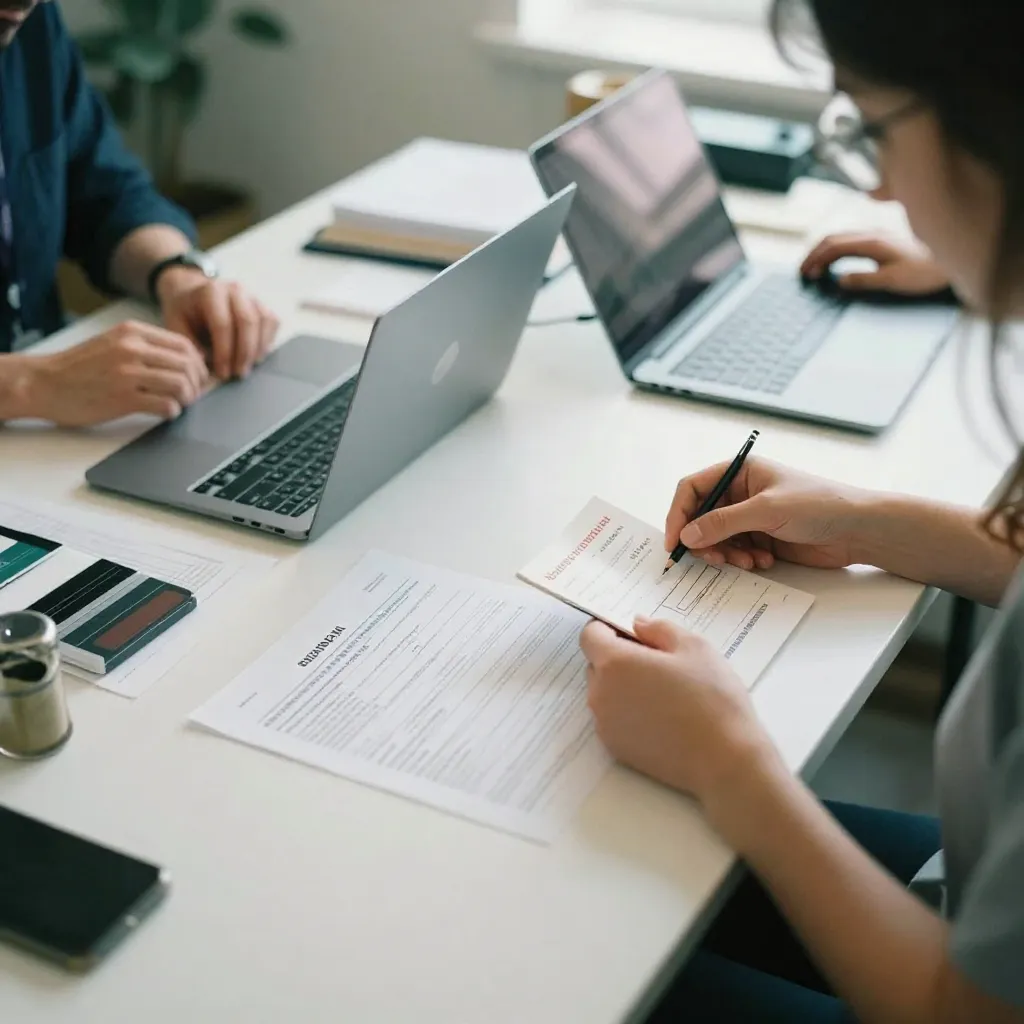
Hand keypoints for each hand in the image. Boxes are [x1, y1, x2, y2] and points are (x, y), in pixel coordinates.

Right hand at [22, 321, 208, 425]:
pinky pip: (165, 405)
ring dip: (187, 398)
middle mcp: (131, 349)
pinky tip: (166, 412)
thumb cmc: (79, 367)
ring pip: (181, 385)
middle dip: (197, 383)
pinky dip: (172, 411)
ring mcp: (127, 374)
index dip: (198, 364)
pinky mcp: (123, 398)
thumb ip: (145, 347)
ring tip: (179, 403)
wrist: (44, 383)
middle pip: (187, 365)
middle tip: (193, 394)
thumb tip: (185, 360)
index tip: (199, 376)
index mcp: (132, 332)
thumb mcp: (113, 342)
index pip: (184, 345)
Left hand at [158, 270, 279, 380]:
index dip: (224, 352)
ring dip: (258, 349)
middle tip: (238, 374)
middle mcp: (234, 289)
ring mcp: (251, 294)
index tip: (222, 373)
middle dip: (244, 352)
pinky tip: (256, 356)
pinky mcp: (262, 303)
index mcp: (210, 291)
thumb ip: (189, 345)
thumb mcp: (177, 326)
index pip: (222, 324)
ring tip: (247, 367)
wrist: (193, 294)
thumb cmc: (185, 313)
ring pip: (264, 322)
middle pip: (247, 321)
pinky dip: (268, 341)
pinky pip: (273, 322)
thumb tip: (206, 366)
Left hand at [581, 617, 775, 803]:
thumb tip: (638, 625)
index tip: (633, 633)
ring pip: (605, 692)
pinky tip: (662, 717)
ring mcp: (605, 724)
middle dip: (620, 657)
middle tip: (658, 663)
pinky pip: (613, 719)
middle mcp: (600, 694)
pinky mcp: (615, 748)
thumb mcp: (694, 647)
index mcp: (615, 663)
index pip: (591, 635)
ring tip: (664, 692)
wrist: (725, 761)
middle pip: (597, 664)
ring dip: (624, 686)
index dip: (609, 628)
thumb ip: (659, 628)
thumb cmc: (712, 700)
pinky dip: (628, 712)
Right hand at [666, 458, 870, 570]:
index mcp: (740, 472)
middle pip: (701, 517)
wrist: (858, 530)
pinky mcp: (761, 539)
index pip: (693, 488)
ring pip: (716, 539)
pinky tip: (764, 561)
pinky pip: (735, 551)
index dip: (679, 514)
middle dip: (704, 540)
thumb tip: (687, 535)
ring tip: (747, 561)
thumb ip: (723, 522)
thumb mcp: (766, 510)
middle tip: (713, 559)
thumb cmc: (820, 504)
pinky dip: (743, 560)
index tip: (675, 541)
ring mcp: (750, 517)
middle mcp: (740, 493)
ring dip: (726, 553)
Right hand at [801, 234, 950, 295]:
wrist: (949, 261)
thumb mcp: (893, 280)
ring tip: (813, 266)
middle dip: (813, 253)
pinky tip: (834, 260)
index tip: (804, 274)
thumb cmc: (924, 273)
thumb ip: (864, 279)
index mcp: (872, 243)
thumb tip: (840, 280)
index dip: (815, 259)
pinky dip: (834, 250)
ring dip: (823, 250)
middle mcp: (872, 235)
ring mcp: (877, 236)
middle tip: (801, 271)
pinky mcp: (882, 241)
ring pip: (841, 238)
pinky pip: (850, 241)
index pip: (833, 247)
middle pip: (833, 238)